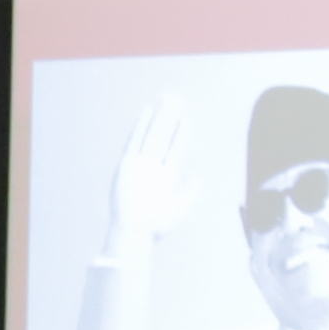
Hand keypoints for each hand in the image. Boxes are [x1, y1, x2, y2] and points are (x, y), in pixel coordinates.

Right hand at [102, 97, 199, 262]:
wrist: (135, 230)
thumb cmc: (156, 225)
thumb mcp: (179, 208)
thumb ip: (190, 193)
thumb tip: (200, 178)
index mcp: (166, 175)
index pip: (176, 148)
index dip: (182, 133)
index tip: (186, 119)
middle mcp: (153, 166)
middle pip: (164, 136)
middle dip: (171, 118)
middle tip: (176, 99)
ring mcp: (141, 163)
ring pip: (153, 134)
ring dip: (160, 117)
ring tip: (167, 99)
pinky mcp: (128, 163)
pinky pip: (136, 140)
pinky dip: (141, 126)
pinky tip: (148, 111)